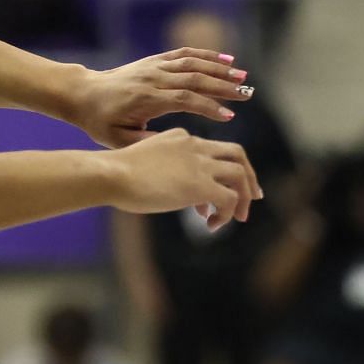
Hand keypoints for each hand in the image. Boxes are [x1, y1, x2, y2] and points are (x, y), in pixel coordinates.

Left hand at [71, 47, 255, 147]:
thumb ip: (147, 142)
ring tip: (243, 76)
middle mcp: (153, 78)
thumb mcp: (119, 140)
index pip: (184, 100)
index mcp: (146, 99)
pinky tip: (227, 59)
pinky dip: (207, 55)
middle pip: (194, 78)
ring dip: (220, 68)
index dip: (208, 107)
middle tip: (247, 93)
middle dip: (223, 86)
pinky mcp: (155, 60)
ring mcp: (155, 66)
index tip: (229, 116)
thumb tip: (175, 145)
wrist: (83, 94)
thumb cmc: (101, 122)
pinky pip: (184, 54)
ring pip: (192, 63)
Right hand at [108, 129, 260, 230]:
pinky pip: (230, 199)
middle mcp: (195, 147)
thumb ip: (163, 172)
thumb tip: (173, 193)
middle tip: (253, 197)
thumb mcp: (144, 164)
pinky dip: (227, 213)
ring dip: (244, 197)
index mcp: (181, 138)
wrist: (110, 174)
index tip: (216, 194)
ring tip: (238, 218)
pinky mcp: (201, 185)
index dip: (219, 172)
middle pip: (237, 154)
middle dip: (249, 177)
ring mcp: (200, 164)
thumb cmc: (115, 174)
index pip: (212, 149)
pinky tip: (211, 225)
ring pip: (240, 174)